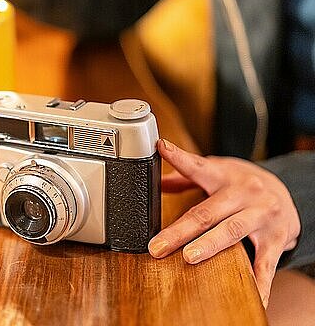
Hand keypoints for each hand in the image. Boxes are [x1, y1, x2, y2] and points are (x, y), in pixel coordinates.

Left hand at [149, 139, 300, 307]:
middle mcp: (244, 193)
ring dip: (209, 246)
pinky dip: (260, 283)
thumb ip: (185, 176)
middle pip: (207, 211)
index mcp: (224, 175)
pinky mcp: (277, 238)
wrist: (288, 189)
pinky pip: (266, 264)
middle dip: (180, 230)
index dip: (179, 158)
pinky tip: (254, 296)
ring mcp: (262, 216)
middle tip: (157, 245)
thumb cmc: (241, 182)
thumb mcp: (216, 172)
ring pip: (232, 232)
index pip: (197, 166)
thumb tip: (156, 181)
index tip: (162, 148)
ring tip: (189, 257)